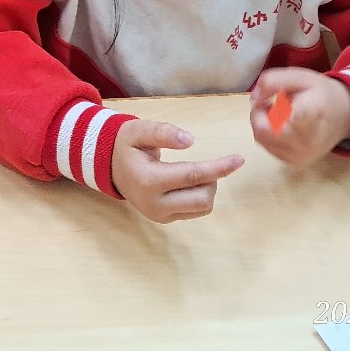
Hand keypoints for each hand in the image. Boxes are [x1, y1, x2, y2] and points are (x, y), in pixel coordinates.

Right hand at [111, 119, 244, 223]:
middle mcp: (155, 204)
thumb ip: (163, 132)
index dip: (219, 167)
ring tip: (194, 172)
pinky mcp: (165, 219)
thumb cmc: (126, 145)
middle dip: (212, 178)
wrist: (110, 167)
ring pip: (203, 207)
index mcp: (149, 181)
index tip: (239, 159)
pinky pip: (196, 212)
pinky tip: (189, 183)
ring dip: (208, 188)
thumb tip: (190, 140)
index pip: (193, 176)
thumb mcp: (139, 130)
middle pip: (203, 197)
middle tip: (203, 163)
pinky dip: (200, 196)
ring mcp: (160, 215)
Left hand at [249, 67, 349, 165]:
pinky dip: (268, 134)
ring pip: (262, 139)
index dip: (266, 110)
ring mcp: (301, 154)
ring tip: (278, 114)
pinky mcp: (295, 161)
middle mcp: (307, 140)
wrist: (344, 116)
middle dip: (258, 114)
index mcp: (312, 113)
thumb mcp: (299, 76)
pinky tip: (281, 125)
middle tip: (271, 103)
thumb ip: (272, 81)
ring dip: (262, 123)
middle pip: (262, 131)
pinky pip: (268, 147)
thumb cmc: (320, 93)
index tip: (270, 101)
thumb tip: (253, 99)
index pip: (283, 121)